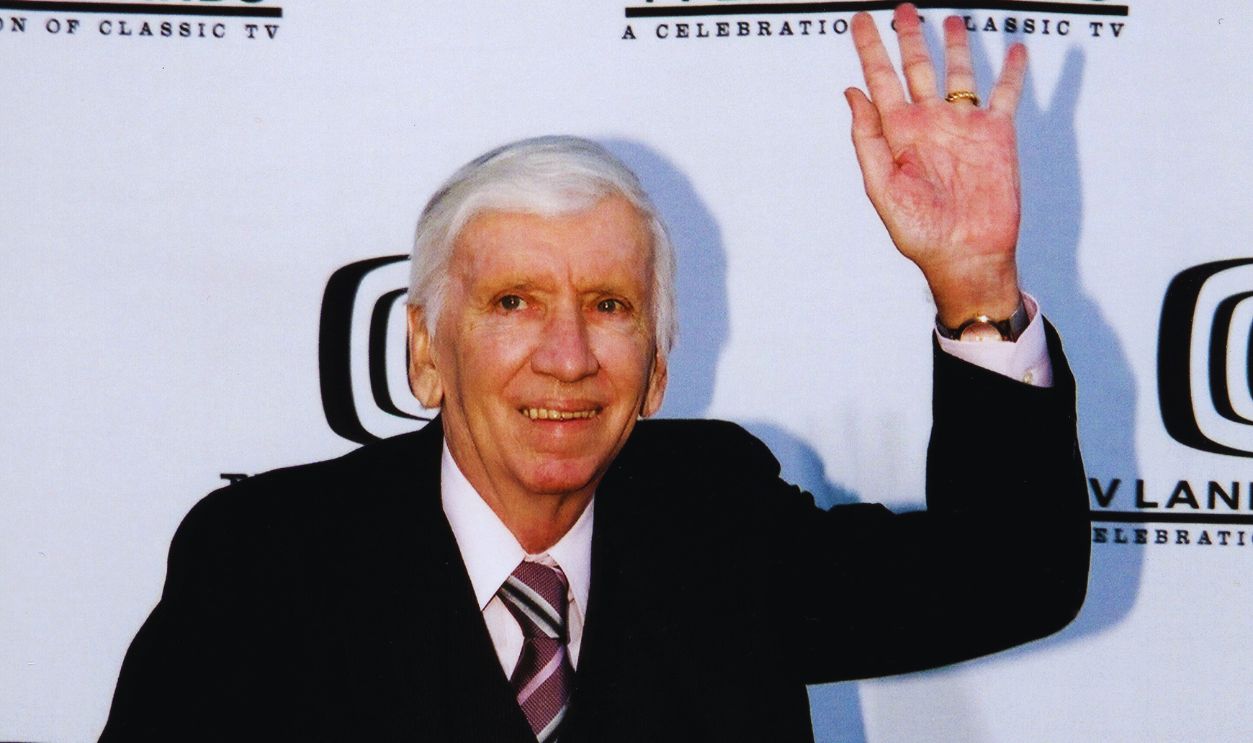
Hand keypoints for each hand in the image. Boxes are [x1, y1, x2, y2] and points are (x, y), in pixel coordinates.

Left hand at [846, 4, 1026, 326]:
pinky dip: (1010, 71)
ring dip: (955, 47)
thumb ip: (867, 138)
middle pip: (916, 68)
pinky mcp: (996, 135)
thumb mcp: (882, 186)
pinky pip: (1004, 94)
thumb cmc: (920, 232)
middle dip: (909, 38)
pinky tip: (1011, 49)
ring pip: (959, 74)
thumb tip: (852, 93)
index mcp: (897, 134)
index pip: (879, 80)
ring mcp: (963, 127)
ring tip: (949, 20)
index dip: (869, 49)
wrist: (965, 255)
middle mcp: (929, 124)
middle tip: (902, 8)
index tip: (859, 21)